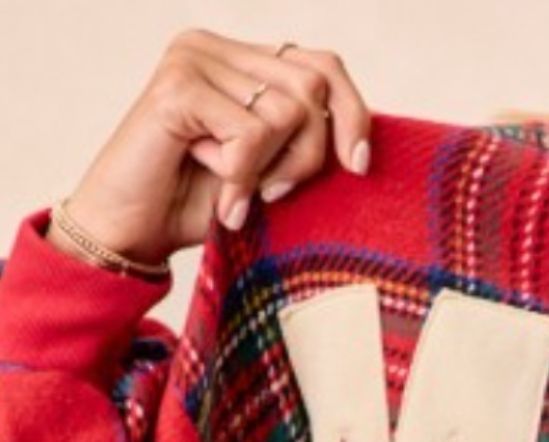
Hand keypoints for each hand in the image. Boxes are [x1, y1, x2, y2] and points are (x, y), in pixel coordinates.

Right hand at [46, 27, 371, 269]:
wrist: (131, 232)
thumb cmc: (199, 205)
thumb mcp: (269, 170)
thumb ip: (303, 140)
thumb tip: (361, 142)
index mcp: (241, 59)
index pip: (323, 65)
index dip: (352, 113)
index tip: (358, 167)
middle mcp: (217, 47)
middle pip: (312, 87)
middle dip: (308, 155)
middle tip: (274, 192)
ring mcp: (194, 59)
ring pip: (287, 111)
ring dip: (271, 170)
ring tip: (237, 194)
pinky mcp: (178, 87)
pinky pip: (250, 133)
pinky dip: (243, 177)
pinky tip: (221, 197)